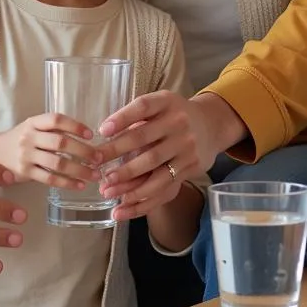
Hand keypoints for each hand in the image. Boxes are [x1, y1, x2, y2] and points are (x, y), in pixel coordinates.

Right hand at [0, 113, 102, 189]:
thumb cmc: (20, 140)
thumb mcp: (32, 128)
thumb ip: (52, 130)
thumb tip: (86, 137)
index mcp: (33, 122)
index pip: (56, 120)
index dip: (75, 126)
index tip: (91, 135)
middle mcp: (29, 137)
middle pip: (60, 143)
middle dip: (83, 151)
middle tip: (99, 158)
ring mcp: (26, 155)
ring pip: (57, 163)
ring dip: (79, 170)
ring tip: (95, 174)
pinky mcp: (24, 173)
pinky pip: (49, 179)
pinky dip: (67, 182)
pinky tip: (80, 185)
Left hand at [96, 91, 217, 220]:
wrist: (211, 126)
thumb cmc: (174, 116)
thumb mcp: (161, 105)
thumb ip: (138, 116)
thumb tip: (105, 136)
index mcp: (167, 102)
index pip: (143, 106)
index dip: (122, 118)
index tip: (102, 130)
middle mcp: (178, 122)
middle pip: (143, 138)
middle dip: (116, 152)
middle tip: (95, 164)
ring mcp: (186, 145)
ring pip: (152, 165)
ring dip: (126, 179)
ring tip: (106, 188)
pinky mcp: (190, 166)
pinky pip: (163, 185)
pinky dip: (142, 198)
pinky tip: (123, 204)